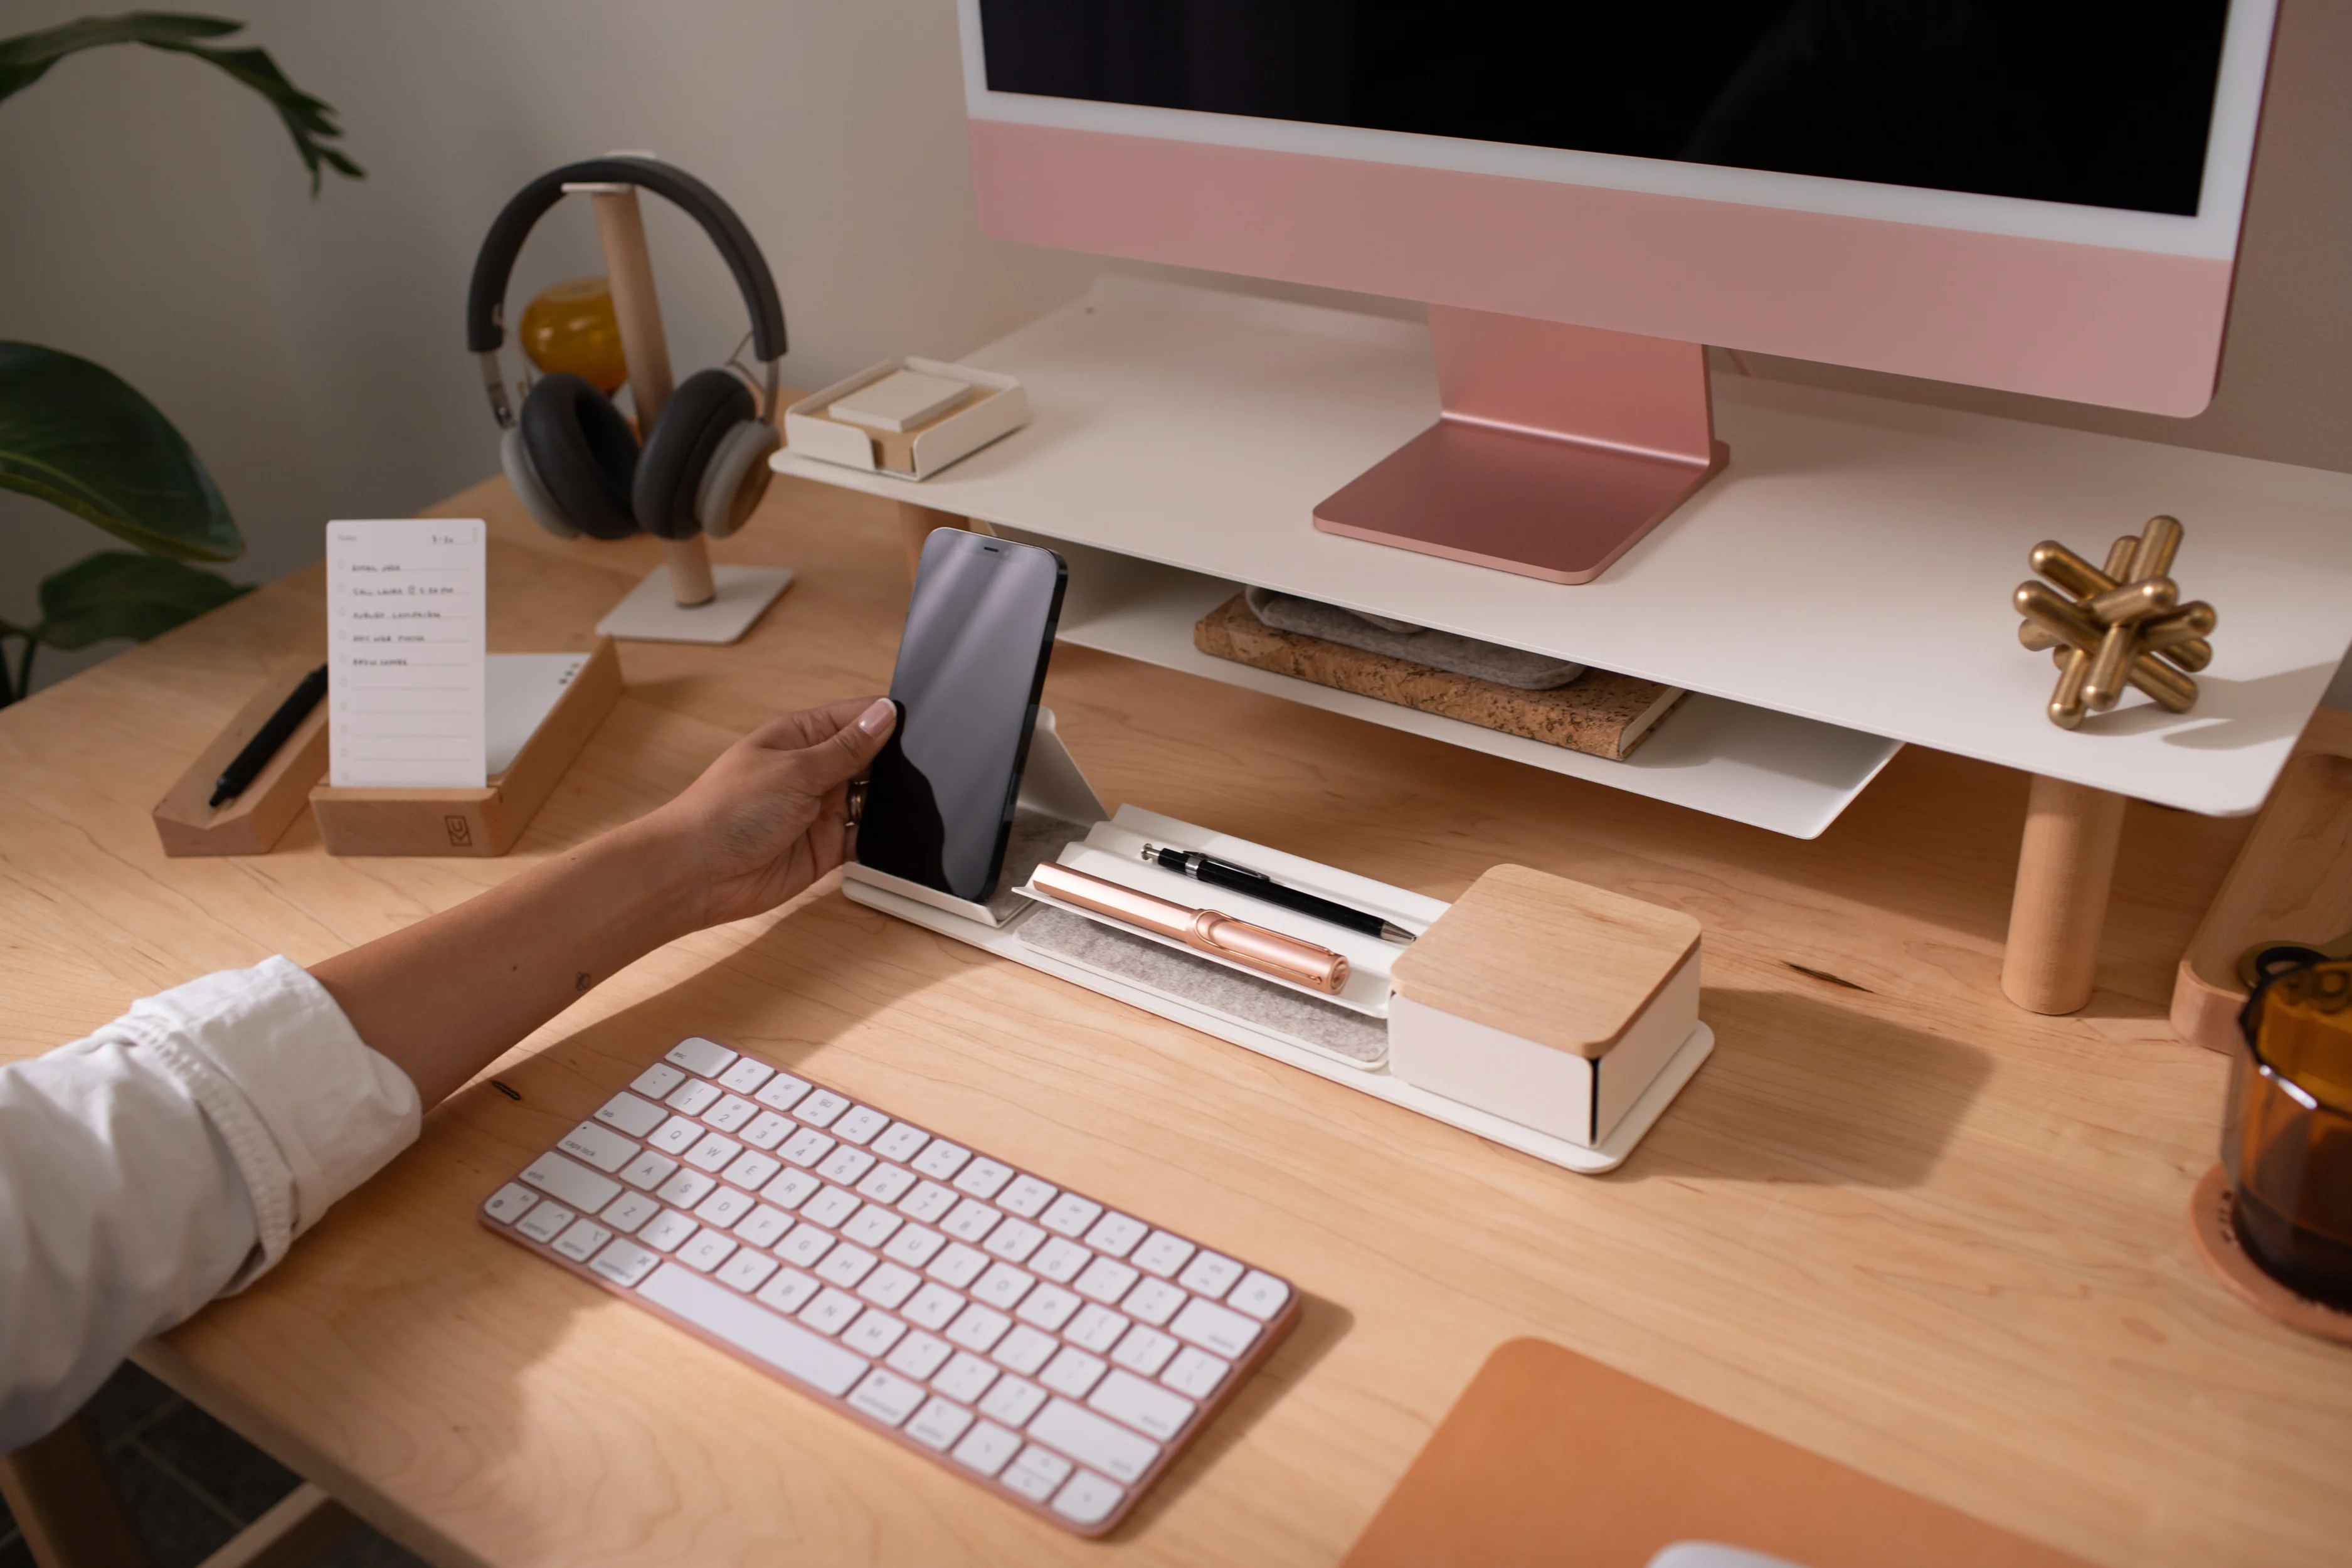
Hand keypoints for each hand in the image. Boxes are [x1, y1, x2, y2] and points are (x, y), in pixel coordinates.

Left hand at [642, 696, 897, 929]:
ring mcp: (819, 809)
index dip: (885, 718)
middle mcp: (812, 770)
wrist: (698, 873)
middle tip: (924, 767)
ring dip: (888, 800)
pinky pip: (864, 837)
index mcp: (800, 737)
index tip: (920, 723)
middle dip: (893, 762)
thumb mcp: (795, 770)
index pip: (855, 717)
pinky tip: (896, 833)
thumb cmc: (728, 811)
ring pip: (871, 798)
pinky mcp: (825, 847)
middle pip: (869, 758)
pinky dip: (880, 836)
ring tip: (912, 800)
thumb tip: (885, 714)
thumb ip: (846, 748)